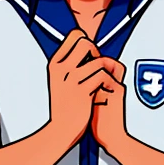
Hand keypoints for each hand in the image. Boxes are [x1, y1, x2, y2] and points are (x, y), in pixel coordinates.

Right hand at [47, 30, 120, 150]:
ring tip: (103, 81)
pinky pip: (102, 76)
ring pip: (98, 61)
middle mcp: (62, 69)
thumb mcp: (58, 80)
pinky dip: (108, 81)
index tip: (89, 54)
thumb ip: (68, 64)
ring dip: (105, 70)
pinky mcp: (83, 92)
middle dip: (96, 52)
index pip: (74, 35)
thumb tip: (86, 48)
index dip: (86, 41)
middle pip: (86, 42)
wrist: (60, 129)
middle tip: (97, 66)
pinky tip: (104, 90)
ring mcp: (72, 80)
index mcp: (55, 64)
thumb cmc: (63, 106)